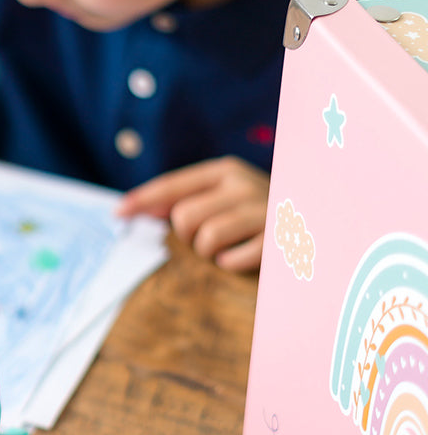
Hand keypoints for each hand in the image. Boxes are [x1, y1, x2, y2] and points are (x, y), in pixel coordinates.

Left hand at [116, 156, 269, 272]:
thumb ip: (186, 198)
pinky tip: (243, 258)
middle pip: (184, 217)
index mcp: (226, 170)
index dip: (142, 200)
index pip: (172, 185)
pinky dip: (230, 264)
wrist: (317, 219)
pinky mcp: (275, 240)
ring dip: (209, 252)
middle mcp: (243, 184)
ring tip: (227, 248)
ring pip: (205, 239)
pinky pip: (230, 260)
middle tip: (204, 238)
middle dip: (186, 235)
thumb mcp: (225, 195)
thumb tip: (136, 210)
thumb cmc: (258, 211)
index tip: (118, 214)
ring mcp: (261, 211)